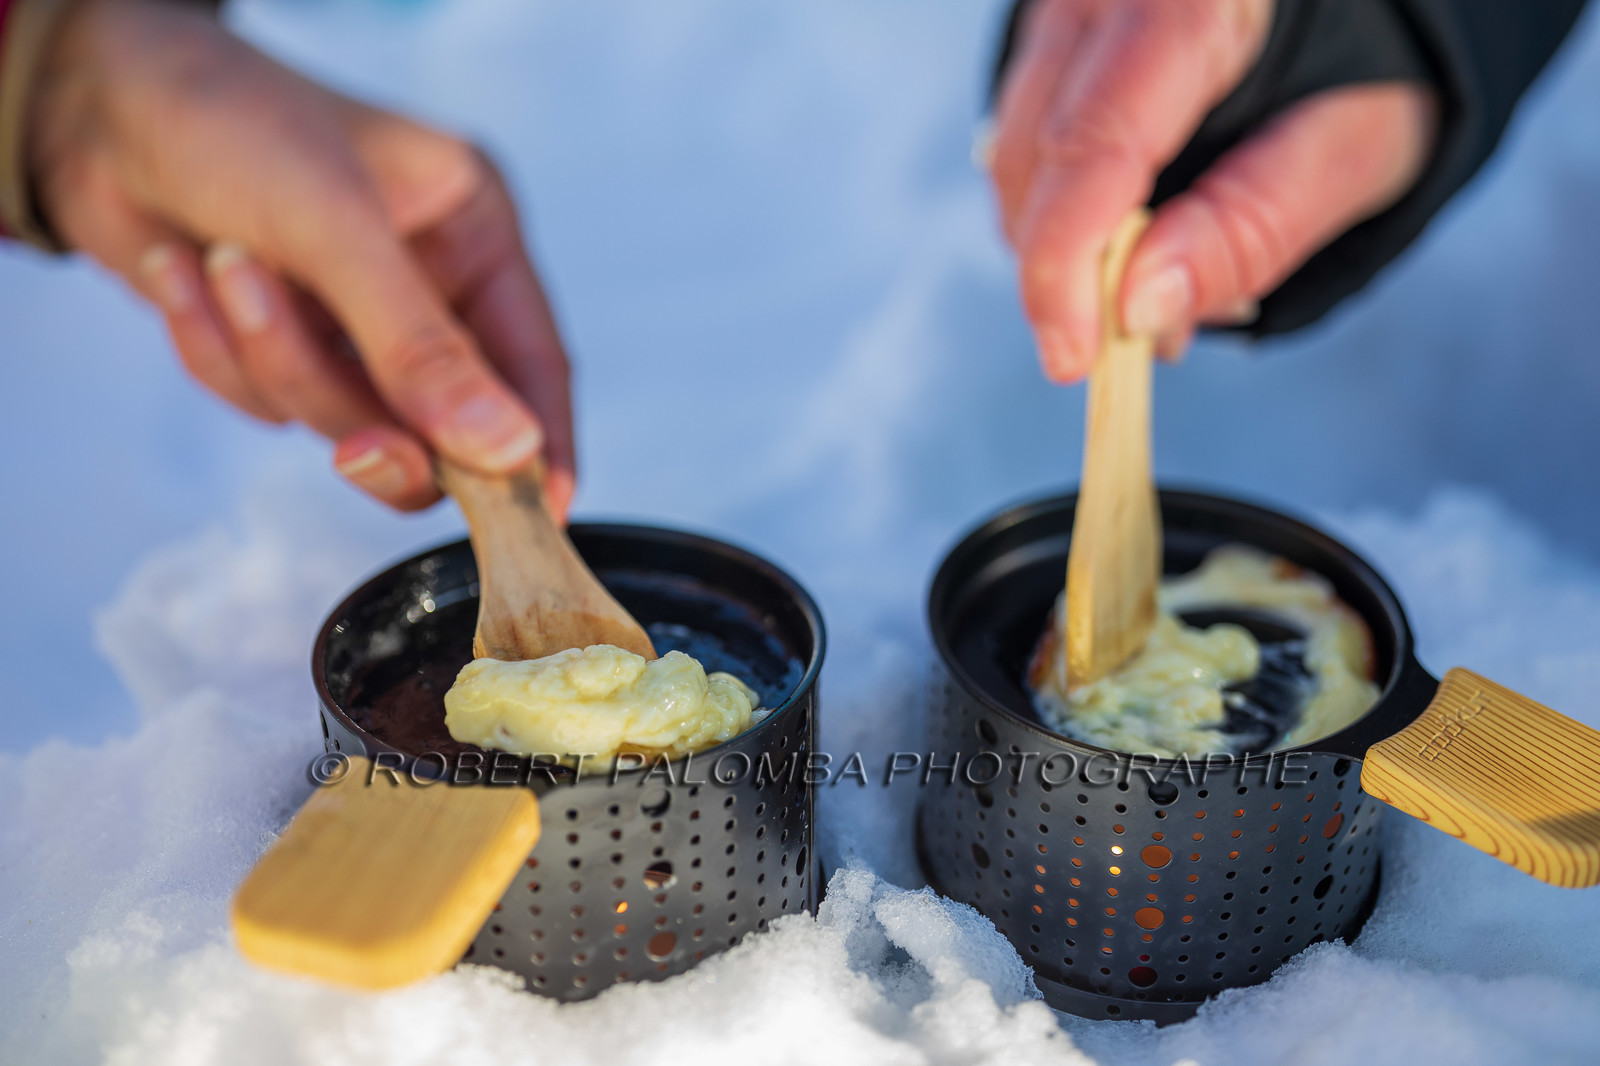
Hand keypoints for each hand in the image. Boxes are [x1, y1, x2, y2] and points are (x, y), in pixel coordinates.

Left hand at [28, 0, 574, 516]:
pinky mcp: (280, 344)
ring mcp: (351, 321)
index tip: (537, 522)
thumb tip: (507, 450)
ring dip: (274, 359)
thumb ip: (422, 349)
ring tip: (224, 267)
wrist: (86, 97)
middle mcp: (426, 285)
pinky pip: (268, 404)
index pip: (535, 364)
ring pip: (346, 418)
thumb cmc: (232, 117)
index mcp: (472, 235)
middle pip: (441, 420)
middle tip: (354, 449)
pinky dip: (218, 353)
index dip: (540, 448)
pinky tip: (184, 275)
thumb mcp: (337, 227)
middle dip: (379, 423)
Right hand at [990, 0, 1436, 379]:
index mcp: (1188, 2)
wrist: (1365, 3)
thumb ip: (1255, 226)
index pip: (1093, 142)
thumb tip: (1140, 307)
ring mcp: (1063, 11)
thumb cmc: (1377, 58)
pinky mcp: (1049, 40)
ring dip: (1066, 245)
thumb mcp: (1357, 147)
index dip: (1067, 263)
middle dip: (1072, 271)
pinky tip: (1130, 230)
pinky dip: (1066, 208)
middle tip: (1145, 332)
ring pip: (1016, 160)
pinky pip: (1021, 143)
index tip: (1074, 356)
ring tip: (1155, 276)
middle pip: (1037, 161)